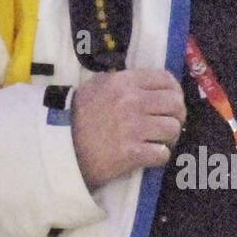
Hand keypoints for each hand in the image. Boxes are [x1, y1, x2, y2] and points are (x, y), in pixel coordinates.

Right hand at [71, 69, 185, 190]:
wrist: (59, 146)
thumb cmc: (76, 115)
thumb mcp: (95, 86)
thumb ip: (121, 81)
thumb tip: (147, 84)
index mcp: (123, 82)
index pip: (166, 79)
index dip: (174, 91)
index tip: (170, 102)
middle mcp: (131, 101)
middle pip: (176, 104)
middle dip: (176, 115)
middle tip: (168, 124)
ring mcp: (133, 128)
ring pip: (173, 129)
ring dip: (168, 137)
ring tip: (157, 141)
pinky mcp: (133, 153)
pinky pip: (163, 153)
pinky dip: (159, 156)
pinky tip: (148, 155)